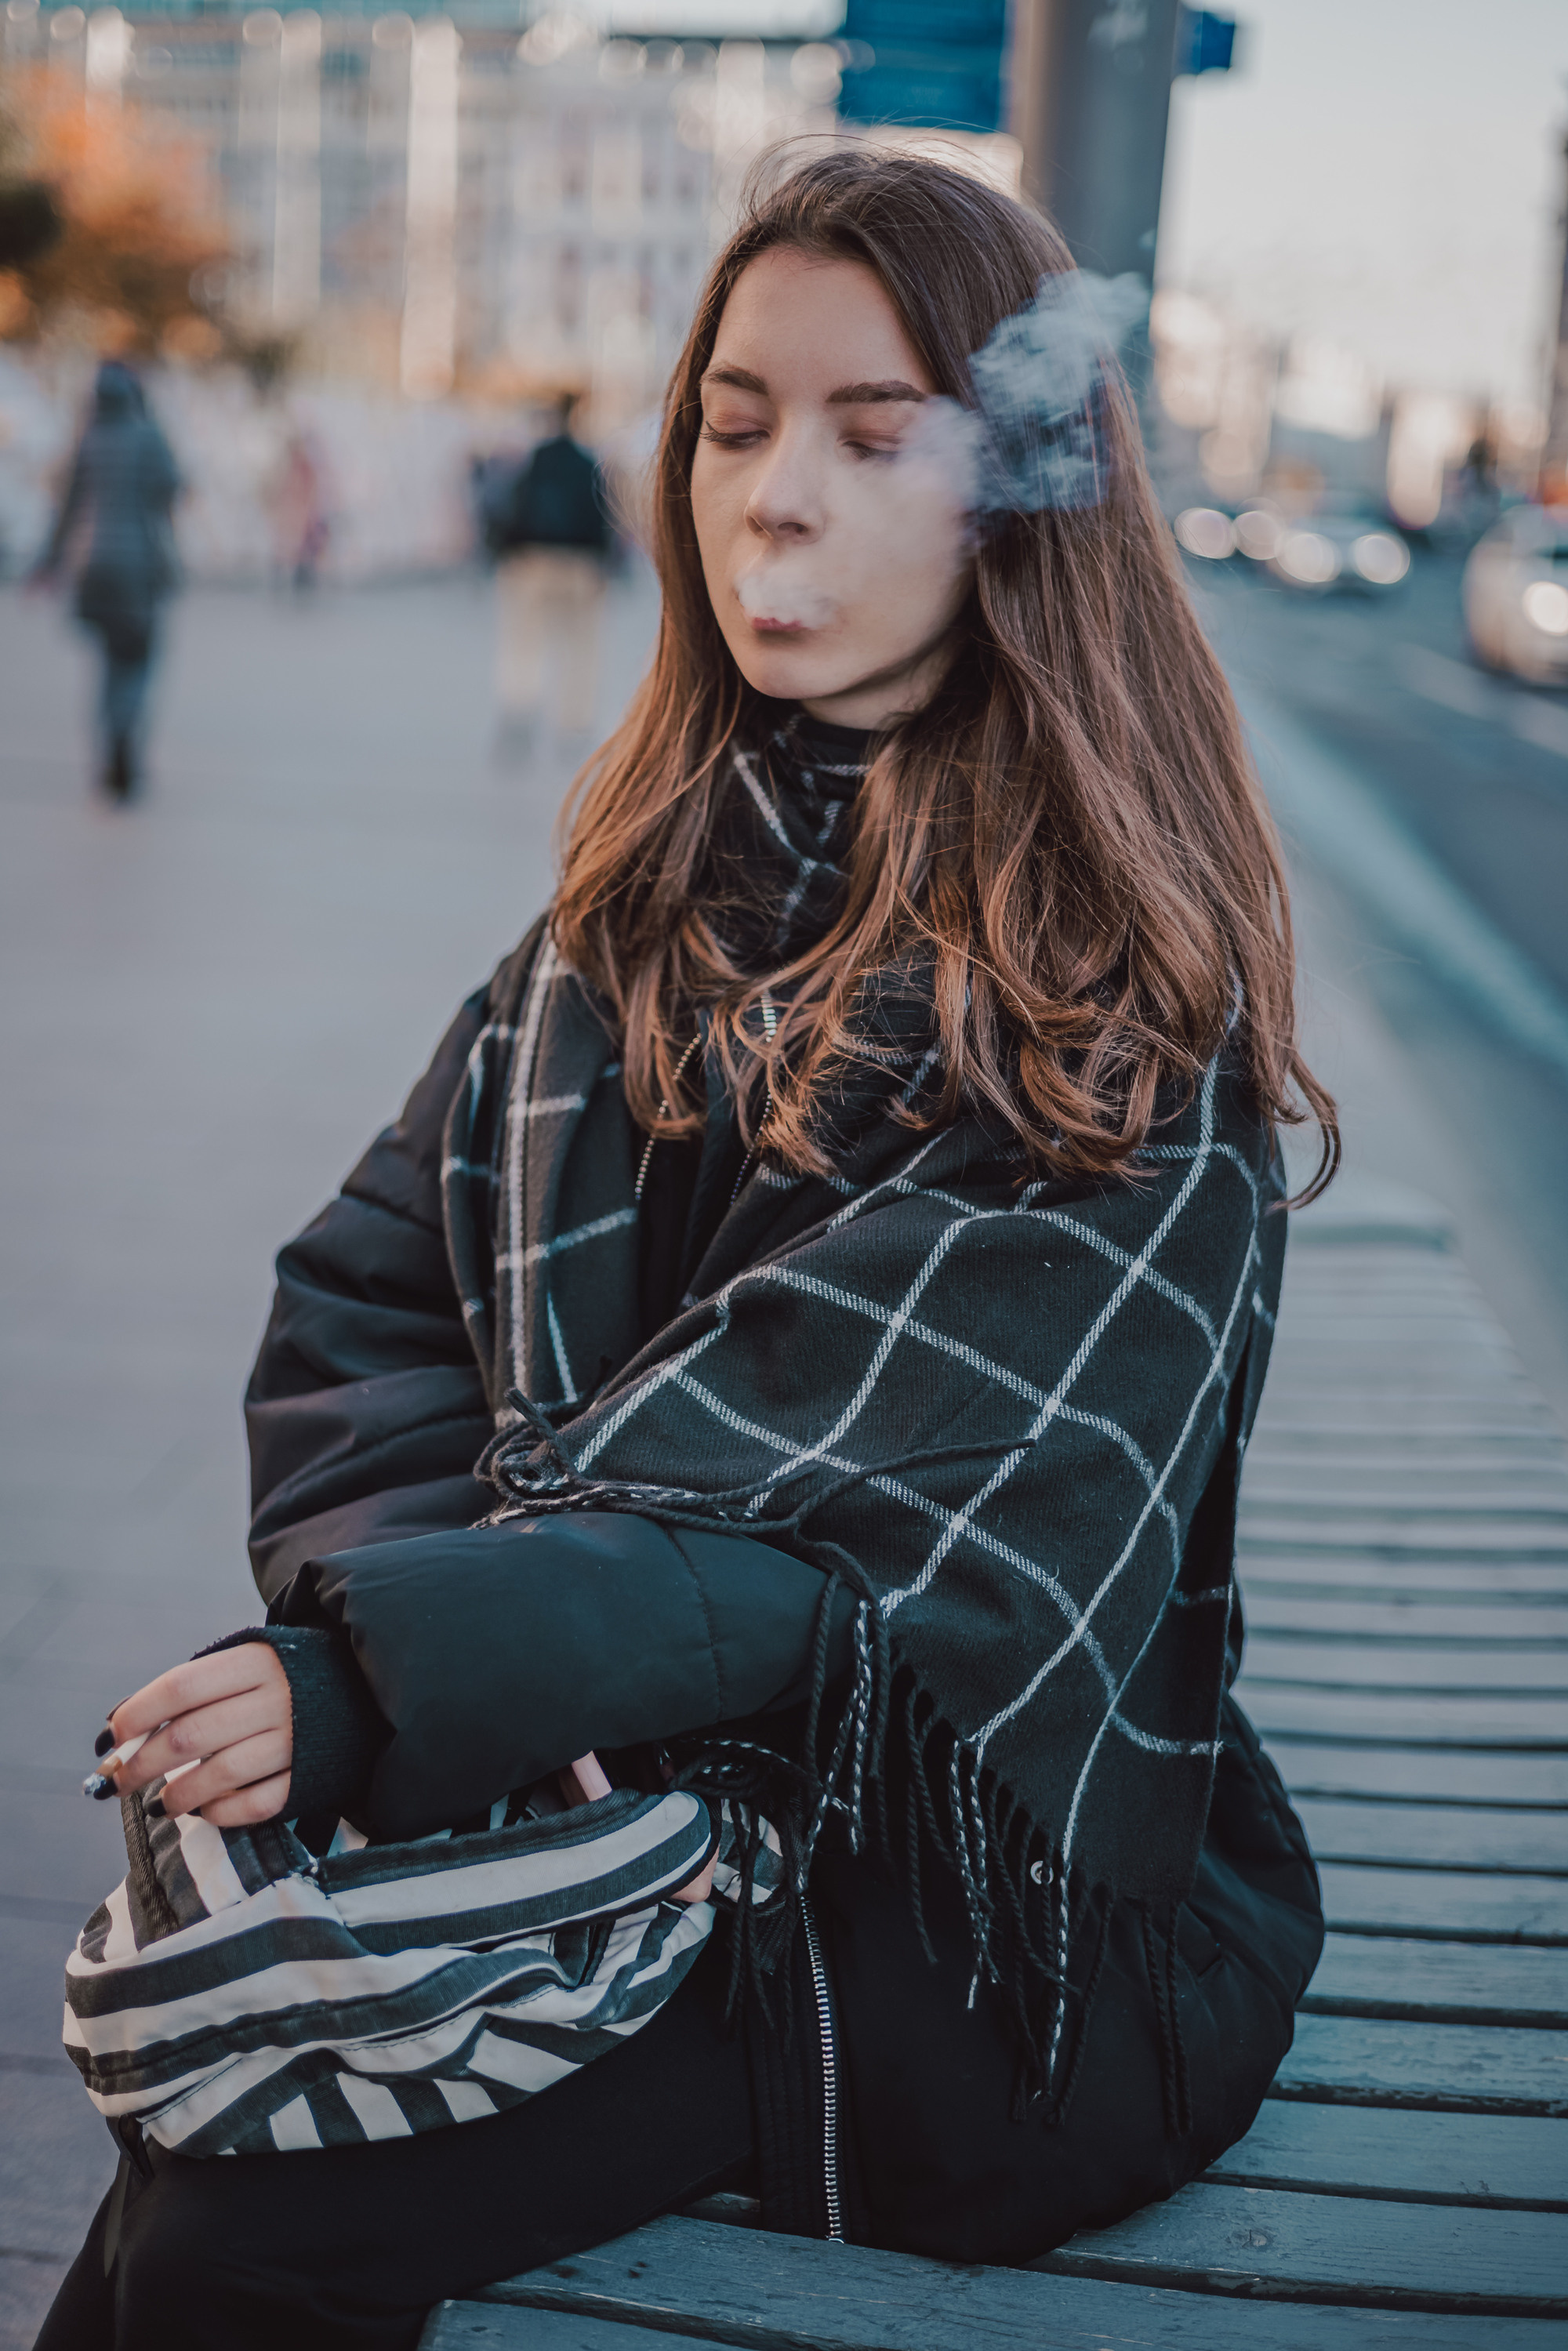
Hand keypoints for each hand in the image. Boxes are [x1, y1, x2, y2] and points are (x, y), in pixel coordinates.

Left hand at [107, 1645, 292, 1826]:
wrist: (367, 1692)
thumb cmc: (286, 1677)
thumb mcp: (248, 1660)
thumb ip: (193, 1686)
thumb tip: (119, 1727)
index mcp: (256, 1661)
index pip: (180, 1687)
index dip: (137, 1714)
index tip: (110, 1739)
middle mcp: (277, 1698)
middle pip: (189, 1736)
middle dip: (140, 1765)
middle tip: (116, 1782)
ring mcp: (295, 1741)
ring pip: (218, 1776)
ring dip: (177, 1795)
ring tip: (160, 1803)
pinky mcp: (308, 1778)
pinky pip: (255, 1806)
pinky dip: (220, 1813)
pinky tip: (204, 1810)